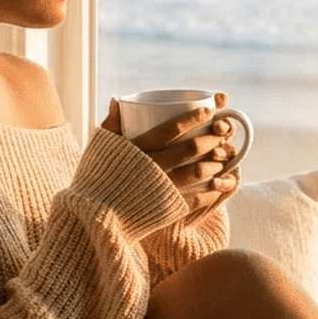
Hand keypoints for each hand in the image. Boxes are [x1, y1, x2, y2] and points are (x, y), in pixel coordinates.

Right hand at [101, 92, 237, 209]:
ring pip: (198, 172)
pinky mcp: (168, 208)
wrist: (95, 218)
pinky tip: (217, 184)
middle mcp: (153, 167)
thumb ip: (111, 124)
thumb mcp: (100, 147)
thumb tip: (116, 100)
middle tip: (222, 132)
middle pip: (190, 148)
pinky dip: (210, 190)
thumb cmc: (98, 178)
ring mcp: (162, 188)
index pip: (171, 128)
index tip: (209, 111)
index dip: (193, 117)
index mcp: (138, 149)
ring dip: (215, 163)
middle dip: (211, 138)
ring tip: (221, 157)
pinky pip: (197, 198)